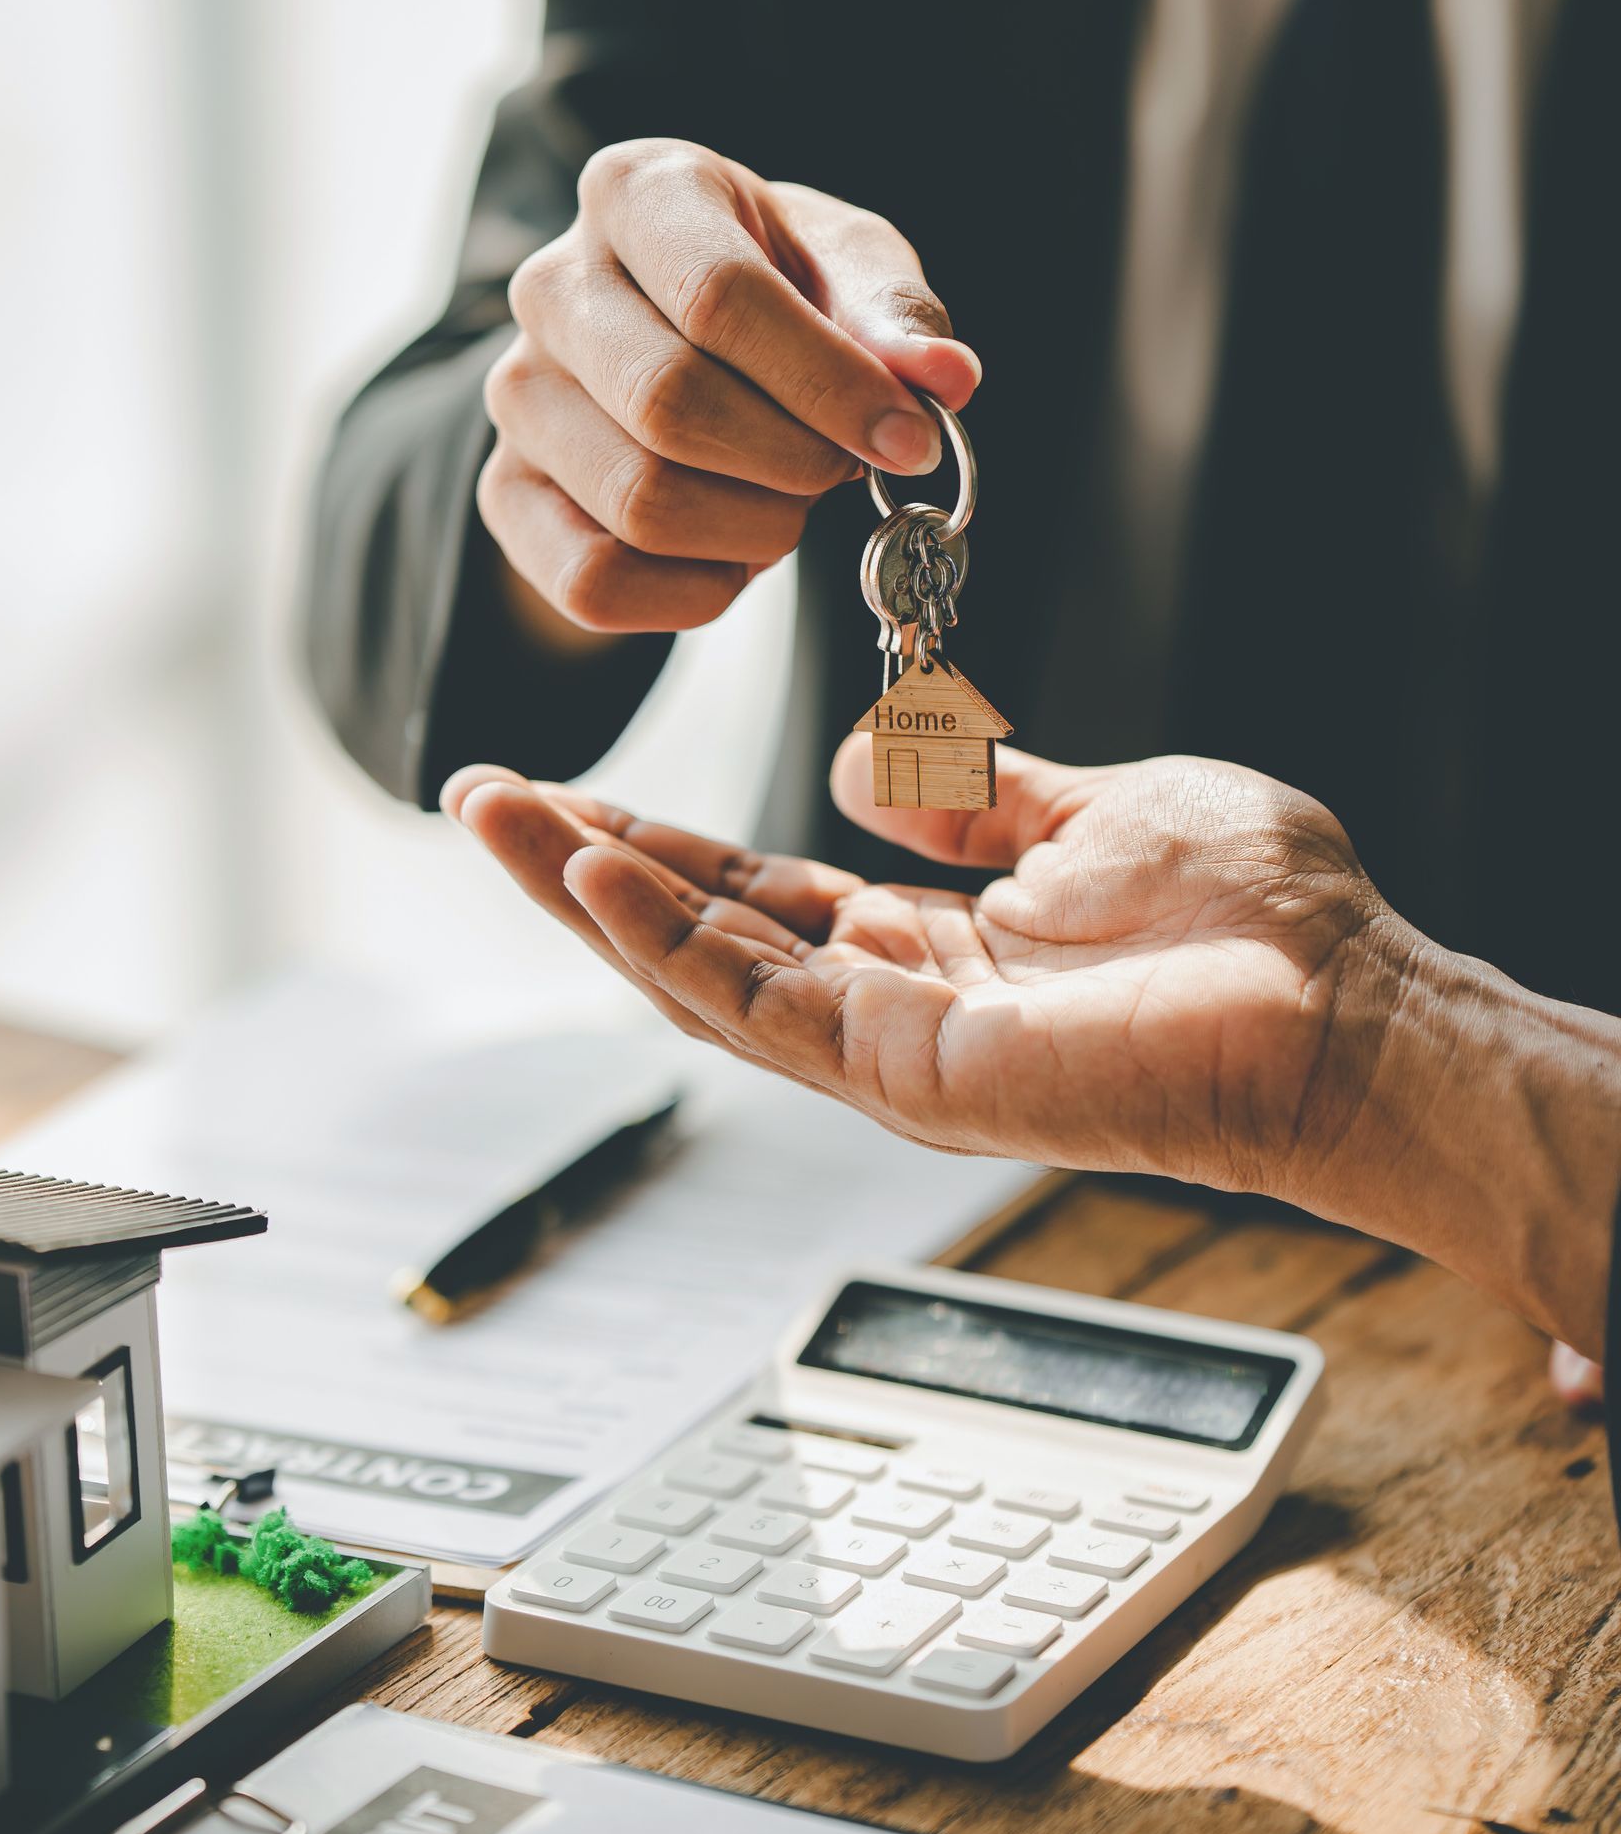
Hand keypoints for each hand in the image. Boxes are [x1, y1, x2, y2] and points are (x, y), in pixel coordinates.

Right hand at [444, 746, 1408, 1205]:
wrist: (1354, 1007)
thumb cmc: (1262, 923)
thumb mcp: (1096, 806)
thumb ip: (975, 788)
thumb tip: (869, 756)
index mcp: (935, 944)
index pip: (756, 893)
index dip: (655, 839)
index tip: (565, 788)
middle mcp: (897, 1005)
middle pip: (702, 935)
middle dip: (584, 867)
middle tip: (480, 798)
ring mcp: (898, 1052)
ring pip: (702, 976)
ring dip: (593, 898)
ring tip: (498, 820)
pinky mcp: (918, 1076)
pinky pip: (765, 1008)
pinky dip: (671, 942)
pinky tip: (600, 874)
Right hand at [481, 140, 978, 642]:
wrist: (669, 338)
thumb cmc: (774, 289)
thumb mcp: (844, 268)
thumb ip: (893, 318)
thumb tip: (944, 380)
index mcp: (638, 192)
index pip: (722, 300)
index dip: (830, 386)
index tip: (911, 440)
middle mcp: (553, 284)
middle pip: (672, 406)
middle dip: (792, 462)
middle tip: (841, 470)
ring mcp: (517, 393)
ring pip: (640, 504)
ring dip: (754, 531)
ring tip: (787, 503)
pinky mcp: (505, 492)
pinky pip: (595, 582)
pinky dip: (695, 594)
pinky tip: (733, 557)